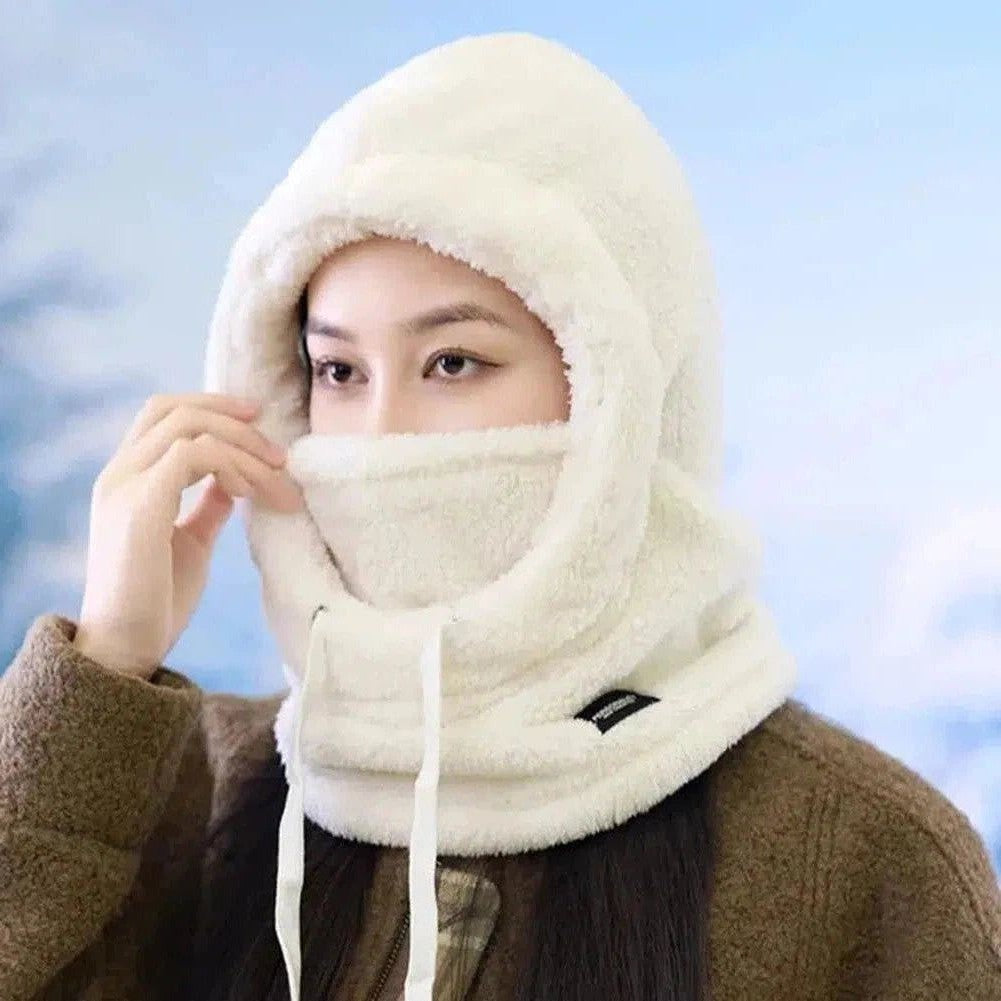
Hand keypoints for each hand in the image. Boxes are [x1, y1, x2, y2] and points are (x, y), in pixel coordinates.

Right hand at [72, 392, 303, 678]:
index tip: (260, 421)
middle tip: (279, 452)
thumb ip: (206, 507)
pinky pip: (192, 455)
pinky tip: (249, 494)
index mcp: (127, 479)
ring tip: (277, 482)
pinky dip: (230, 466)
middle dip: (233, 417)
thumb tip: (233, 483)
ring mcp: (124, 487)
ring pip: (188, 427)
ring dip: (243, 448)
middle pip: (173, 408)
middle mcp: (118, 475)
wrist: (126, 649)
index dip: (213, 406)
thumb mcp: (190, 543)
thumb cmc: (156, 601)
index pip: (163, 413)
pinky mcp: (140, 506)